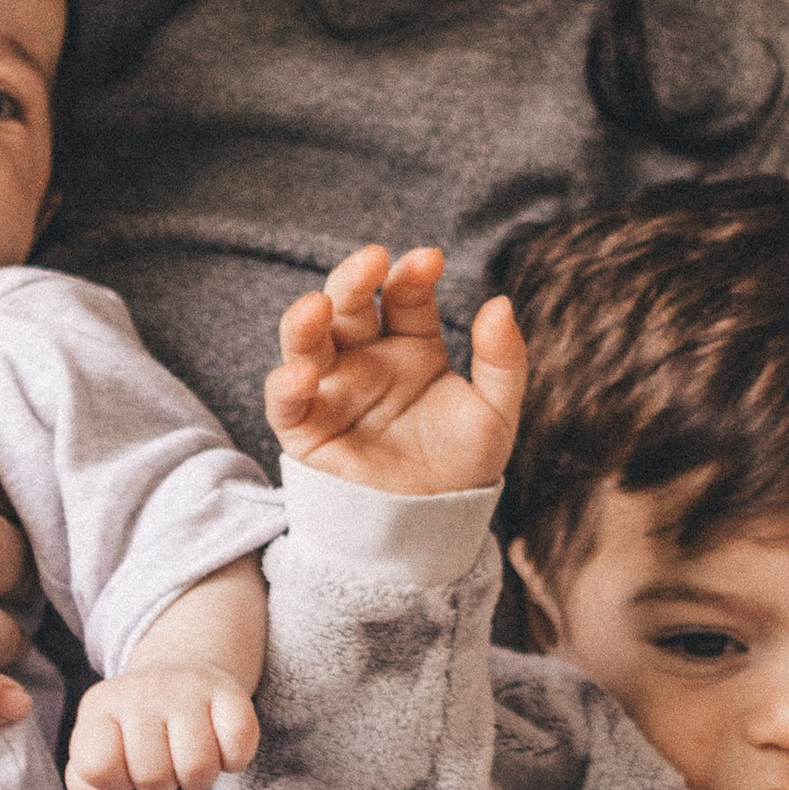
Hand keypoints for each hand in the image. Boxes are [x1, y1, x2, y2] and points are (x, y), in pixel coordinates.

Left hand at [66, 663, 259, 789]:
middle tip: (163, 760)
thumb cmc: (133, 729)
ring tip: (189, 757)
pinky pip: (238, 747)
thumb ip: (88, 789)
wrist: (178, 673)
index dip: (114, 782)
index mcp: (100, 706)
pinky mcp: (229, 692)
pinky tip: (220, 746)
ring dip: (197, 778)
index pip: (98, 767)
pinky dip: (233, 761)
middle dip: (160, 783)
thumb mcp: (97, 751)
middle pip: (152, 776)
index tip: (123, 767)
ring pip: (197, 769)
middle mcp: (141, 691)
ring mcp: (187, 689)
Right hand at [265, 244, 526, 494]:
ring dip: (305, 320)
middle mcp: (366, 359)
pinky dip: (285, 385)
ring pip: (306, 341)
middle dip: (356, 279)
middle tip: (372, 260)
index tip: (430, 260)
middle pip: (349, 305)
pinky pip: (285, 403)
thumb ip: (503, 360)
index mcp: (411, 346)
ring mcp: (332, 390)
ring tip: (319, 305)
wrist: (431, 529)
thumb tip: (500, 302)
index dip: (412, 273)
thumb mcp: (495, 413)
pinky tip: (303, 374)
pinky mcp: (305, 430)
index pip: (404, 295)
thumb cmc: (460, 469)